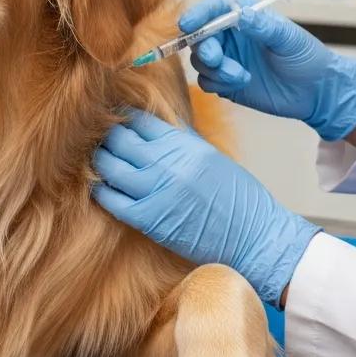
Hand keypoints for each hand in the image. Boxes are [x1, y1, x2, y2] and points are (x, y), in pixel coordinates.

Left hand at [93, 109, 318, 305]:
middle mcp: (169, 162)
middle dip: (107, 139)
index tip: (117, 124)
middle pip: (119, 139)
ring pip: (109, 166)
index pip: (140, 120)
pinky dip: (102, 192)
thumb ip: (181, 141)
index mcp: (186, 143)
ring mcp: (157, 190)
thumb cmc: (238, 198)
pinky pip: (111, 200)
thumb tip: (155, 127)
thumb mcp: (211, 156)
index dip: (124, 120)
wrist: (254, 236)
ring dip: (100, 163)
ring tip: (101, 164)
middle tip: (102, 144)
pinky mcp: (150, 219)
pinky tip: (104, 190)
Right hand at [181, 0, 355, 140]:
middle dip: (205, 48)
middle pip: (200, 36)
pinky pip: (207, 81)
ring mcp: (227, 59)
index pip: (213, 10)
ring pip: (201, 61)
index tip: (188, 24)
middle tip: (217, 58)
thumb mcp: (288, 38)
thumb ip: (264, 27)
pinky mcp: (226, 82)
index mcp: (244, 17)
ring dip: (215, 69)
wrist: (316, 92)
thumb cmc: (307, 57)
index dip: (198, 14)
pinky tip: (241, 84)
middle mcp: (231, 36)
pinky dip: (218, 83)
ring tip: (241, 76)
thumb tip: (242, 14)